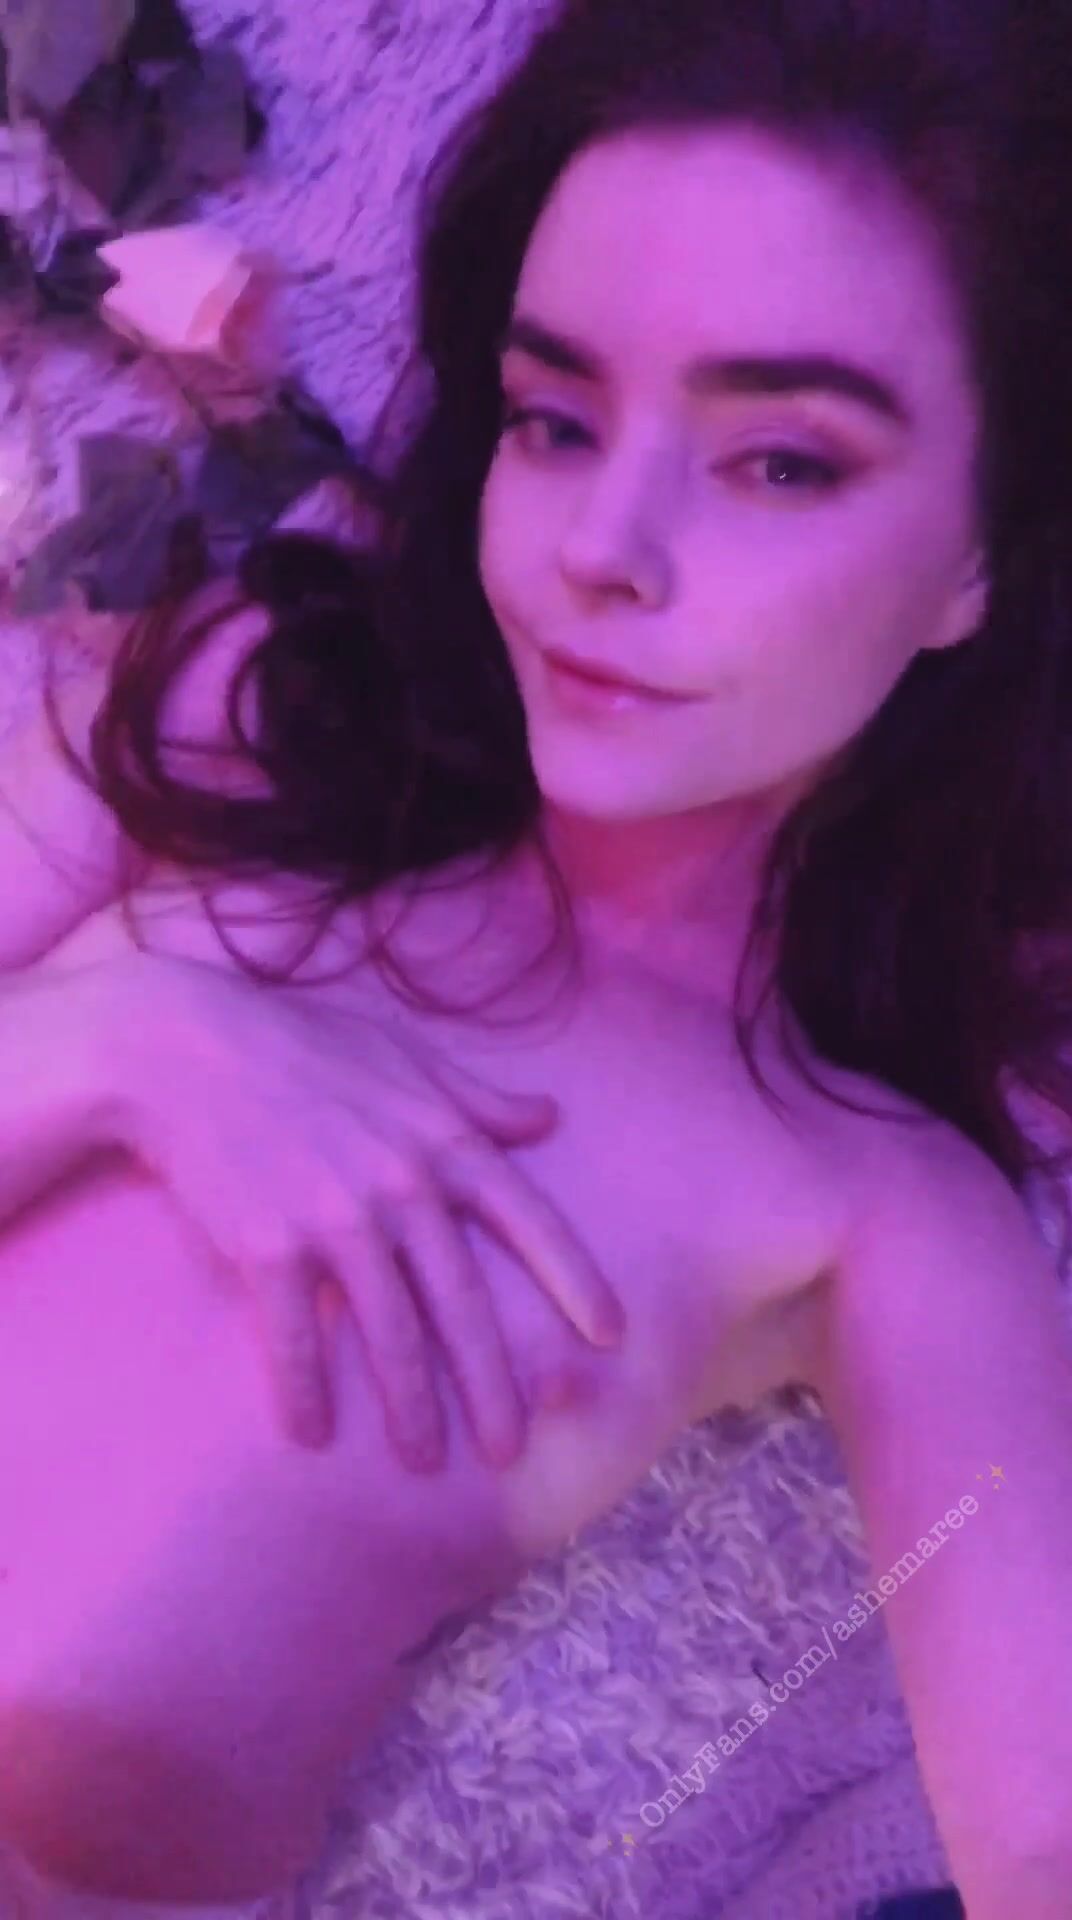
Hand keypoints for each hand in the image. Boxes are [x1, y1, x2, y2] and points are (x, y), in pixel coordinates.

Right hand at [39, 942, 624, 1469]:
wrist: (184, 1047)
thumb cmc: (299, 1044)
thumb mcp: (405, 1057)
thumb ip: (479, 1098)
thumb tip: (548, 1118)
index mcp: (443, 1141)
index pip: (529, 1221)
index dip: (576, 1281)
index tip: (611, 1336)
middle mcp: (402, 1186)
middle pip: (464, 1305)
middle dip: (493, 1386)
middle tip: (512, 1450)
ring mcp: (335, 1219)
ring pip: (390, 1334)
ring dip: (410, 1408)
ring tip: (424, 1461)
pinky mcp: (267, 1245)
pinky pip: (297, 1337)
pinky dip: (306, 1390)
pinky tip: (313, 1434)